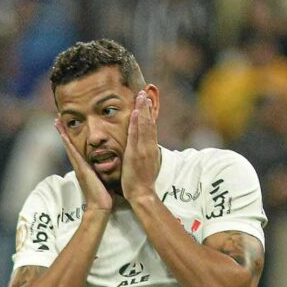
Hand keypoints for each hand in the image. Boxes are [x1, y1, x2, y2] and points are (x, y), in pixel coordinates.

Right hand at [55, 119, 112, 213]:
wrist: (100, 205)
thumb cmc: (103, 194)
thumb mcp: (103, 177)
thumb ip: (103, 170)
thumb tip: (109, 165)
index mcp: (84, 166)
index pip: (76, 148)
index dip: (70, 137)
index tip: (67, 125)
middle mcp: (79, 164)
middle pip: (69, 144)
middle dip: (63, 131)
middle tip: (57, 118)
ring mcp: (78, 166)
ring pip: (69, 146)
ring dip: (62, 133)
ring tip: (57, 121)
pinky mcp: (80, 168)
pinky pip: (73, 153)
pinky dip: (67, 144)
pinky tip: (63, 134)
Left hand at [121, 90, 159, 204]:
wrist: (142, 194)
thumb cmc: (140, 180)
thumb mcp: (143, 162)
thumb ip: (142, 152)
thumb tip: (141, 144)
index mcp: (150, 148)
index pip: (150, 127)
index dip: (149, 113)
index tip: (147, 100)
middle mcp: (148, 146)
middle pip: (149, 123)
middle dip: (147, 107)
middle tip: (145, 92)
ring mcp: (143, 149)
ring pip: (145, 126)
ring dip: (144, 110)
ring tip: (142, 96)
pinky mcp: (136, 154)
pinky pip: (137, 135)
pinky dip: (138, 123)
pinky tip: (137, 112)